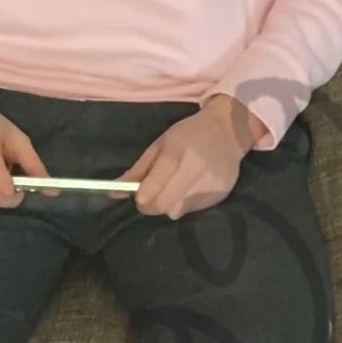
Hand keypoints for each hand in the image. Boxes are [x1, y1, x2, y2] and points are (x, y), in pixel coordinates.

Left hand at [114, 95, 267, 219]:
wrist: (228, 130)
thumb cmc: (188, 136)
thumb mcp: (160, 145)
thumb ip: (137, 171)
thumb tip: (113, 193)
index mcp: (177, 149)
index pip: (156, 183)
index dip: (143, 197)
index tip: (139, 198)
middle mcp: (196, 166)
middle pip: (164, 204)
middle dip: (152, 206)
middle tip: (151, 199)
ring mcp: (211, 182)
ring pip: (177, 212)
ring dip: (169, 206)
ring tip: (174, 190)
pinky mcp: (221, 193)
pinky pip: (192, 211)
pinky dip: (185, 205)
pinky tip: (190, 190)